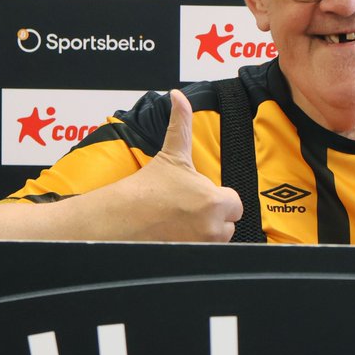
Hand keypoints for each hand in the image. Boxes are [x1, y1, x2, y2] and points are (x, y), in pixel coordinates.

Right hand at [95, 90, 242, 241]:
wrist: (119, 219)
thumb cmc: (147, 187)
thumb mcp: (171, 154)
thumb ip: (181, 123)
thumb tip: (178, 95)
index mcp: (214, 200)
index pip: (235, 203)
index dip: (218, 199)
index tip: (197, 196)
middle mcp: (213, 227)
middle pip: (229, 223)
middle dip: (213, 217)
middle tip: (186, 210)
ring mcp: (203, 247)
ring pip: (217, 240)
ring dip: (205, 233)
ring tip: (179, 223)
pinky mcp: (192, 259)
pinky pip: (206, 254)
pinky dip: (195, 247)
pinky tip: (176, 237)